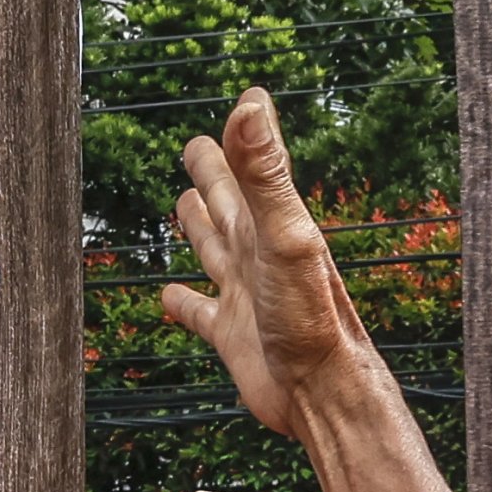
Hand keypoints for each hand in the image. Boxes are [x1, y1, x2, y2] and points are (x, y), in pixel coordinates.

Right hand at [159, 88, 386, 438]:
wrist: (321, 391)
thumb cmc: (312, 317)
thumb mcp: (285, 236)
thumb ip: (264, 174)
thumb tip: (249, 106)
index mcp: (270, 224)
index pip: (252, 166)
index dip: (246, 133)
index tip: (248, 100)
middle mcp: (256, 254)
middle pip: (226, 202)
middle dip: (211, 172)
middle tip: (196, 147)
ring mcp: (243, 293)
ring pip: (212, 248)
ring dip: (197, 226)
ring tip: (185, 205)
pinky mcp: (229, 334)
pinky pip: (197, 311)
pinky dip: (180, 301)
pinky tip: (169, 297)